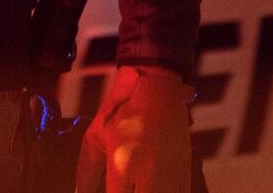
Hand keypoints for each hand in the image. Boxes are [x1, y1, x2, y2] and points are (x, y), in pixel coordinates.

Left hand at [76, 65, 193, 192]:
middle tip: (121, 187)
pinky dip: (163, 192)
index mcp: (122, 166)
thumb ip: (87, 172)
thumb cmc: (122, 111)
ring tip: (134, 185)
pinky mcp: (185, 174)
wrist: (157, 89)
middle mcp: (149, 175)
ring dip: (144, 192)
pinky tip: (148, 185)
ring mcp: (170, 176)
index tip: (106, 191)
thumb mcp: (96, 137)